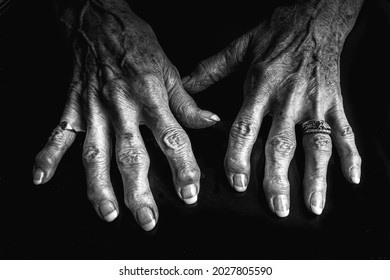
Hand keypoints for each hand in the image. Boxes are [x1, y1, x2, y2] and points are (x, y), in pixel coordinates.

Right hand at [33, 0, 218, 229]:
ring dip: (99, 187)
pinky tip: (40, 179)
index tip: (189, 193)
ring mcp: (93, 110)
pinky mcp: (72, 108)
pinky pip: (57, 134)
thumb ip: (187, 102)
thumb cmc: (136, 44)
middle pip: (132, 155)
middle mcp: (122, 108)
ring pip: (95, 154)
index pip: (172, 138)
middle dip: (140, 191)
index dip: (182, 168)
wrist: (98, 20)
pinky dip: (46, 156)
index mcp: (151, 97)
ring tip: (108, 213)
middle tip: (148, 219)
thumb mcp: (170, 69)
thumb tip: (210, 123)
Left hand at [183, 0, 362, 216]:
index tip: (237, 181)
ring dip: (316, 177)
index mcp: (260, 88)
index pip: (246, 128)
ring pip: (316, 144)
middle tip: (276, 206)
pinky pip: (345, 130)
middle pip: (281, 144)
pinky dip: (352, 155)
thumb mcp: (241, 46)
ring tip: (313, 205)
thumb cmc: (277, 33)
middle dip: (278, 178)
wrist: (316, 16)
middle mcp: (288, 99)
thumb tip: (185, 83)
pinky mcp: (336, 101)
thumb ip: (212, 68)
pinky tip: (352, 178)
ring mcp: (315, 102)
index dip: (240, 156)